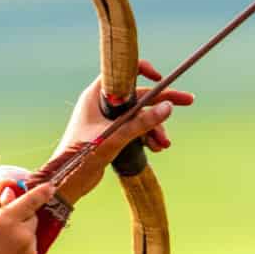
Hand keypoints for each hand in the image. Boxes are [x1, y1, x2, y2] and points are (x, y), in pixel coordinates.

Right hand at [0, 183, 59, 253]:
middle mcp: (23, 234)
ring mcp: (29, 252)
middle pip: (31, 218)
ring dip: (20, 237)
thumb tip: (8, 196)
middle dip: (22, 218)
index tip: (50, 187)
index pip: (31, 200)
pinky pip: (28, 253)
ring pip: (29, 237)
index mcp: (7, 220)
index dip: (42, 192)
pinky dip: (20, 253)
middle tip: (4, 226)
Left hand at [48, 59, 193, 203]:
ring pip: (139, 115)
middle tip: (188, 100)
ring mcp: (107, 120)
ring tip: (164, 145)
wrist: (66, 182)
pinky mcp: (111, 135)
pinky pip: (135, 129)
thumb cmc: (81, 155)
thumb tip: (168, 108)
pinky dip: (146, 136)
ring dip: (154, 127)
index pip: (122, 72)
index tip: (160, 78)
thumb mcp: (115, 137)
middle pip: (138, 95)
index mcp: (96, 95)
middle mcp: (102, 104)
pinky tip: (157, 148)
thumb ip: (141, 123)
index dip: (143, 71)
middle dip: (161, 101)